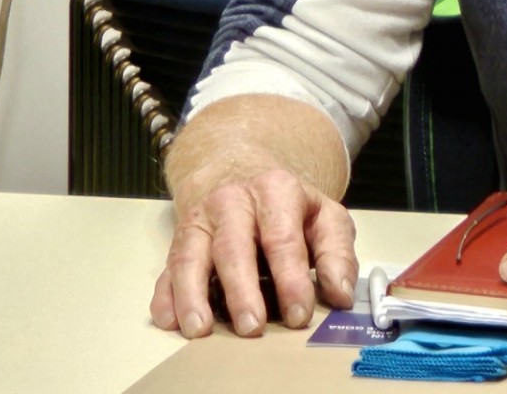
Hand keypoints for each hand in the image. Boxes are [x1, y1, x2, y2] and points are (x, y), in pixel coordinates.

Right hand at [151, 167, 357, 335]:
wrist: (246, 176)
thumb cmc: (290, 210)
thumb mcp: (326, 219)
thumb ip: (338, 253)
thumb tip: (340, 293)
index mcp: (275, 190)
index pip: (282, 238)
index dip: (291, 279)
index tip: (299, 314)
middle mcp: (232, 201)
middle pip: (232, 247)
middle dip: (242, 290)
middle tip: (251, 328)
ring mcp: (201, 220)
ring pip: (190, 256)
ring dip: (193, 295)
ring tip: (200, 329)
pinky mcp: (179, 240)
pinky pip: (167, 268)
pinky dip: (166, 296)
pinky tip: (170, 320)